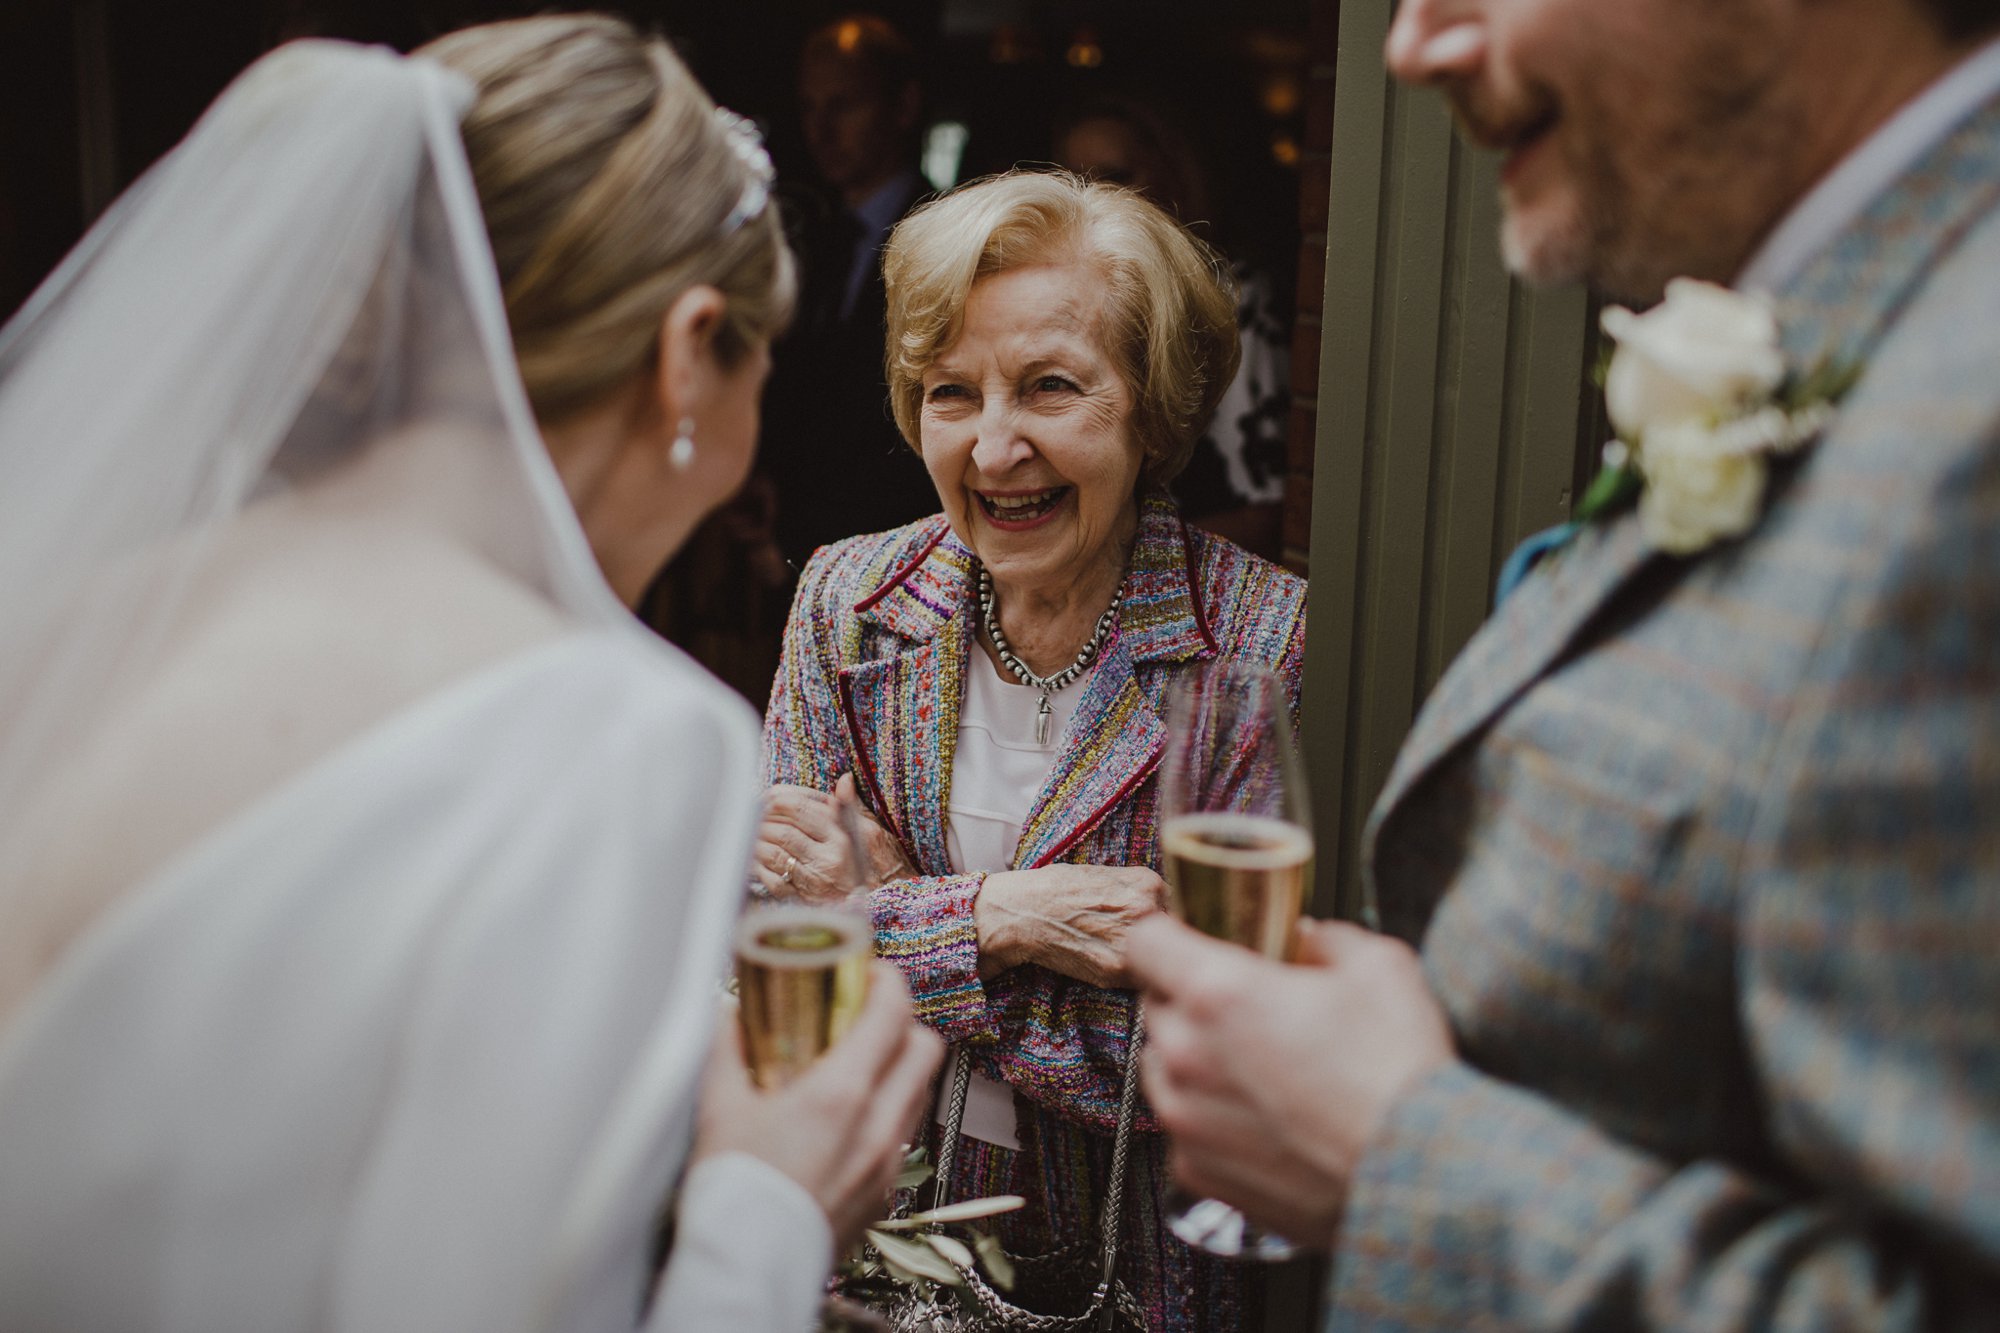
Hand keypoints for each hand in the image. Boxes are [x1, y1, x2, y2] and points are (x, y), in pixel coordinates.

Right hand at [694, 962, 943, 1250]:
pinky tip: (852, 1117)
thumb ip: (727, 1048)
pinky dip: (889, 1111)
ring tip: (860, 1062)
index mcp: (840, 1093)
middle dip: (903, 1021)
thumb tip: (731, 1012)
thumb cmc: (733, 1188)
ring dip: (900, 1067)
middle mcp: (877, 1124)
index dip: (889, 981)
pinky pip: (904, 1135)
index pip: (893, 1014)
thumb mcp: (719, 1105)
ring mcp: (887, 1161)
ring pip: (921, 1092)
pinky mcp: (885, 1192)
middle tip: (868, 1014)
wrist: (747, 1263)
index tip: (872, 972)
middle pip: (925, 1048)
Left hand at [756, 774, 913, 901]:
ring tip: (752, 830)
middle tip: (753, 812)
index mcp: (841, 838)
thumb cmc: (873, 865)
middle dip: (763, 819)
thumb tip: (844, 779)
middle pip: (784, 832)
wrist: (880, 906)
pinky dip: (758, 865)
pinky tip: (755, 855)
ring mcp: (813, 881)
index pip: (801, 811)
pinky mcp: (802, 899)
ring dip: (758, 840)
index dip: (779, 800)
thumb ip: (850, 806)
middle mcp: (827, 859)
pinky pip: (772, 879)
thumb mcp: (868, 831)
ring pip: (774, 854)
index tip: (769, 796)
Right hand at [974, 864, 1168, 987]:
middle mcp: (1147, 911)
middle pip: (1178, 935)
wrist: (1023, 913)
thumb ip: (1142, 890)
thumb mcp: (1108, 875)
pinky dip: (1134, 976)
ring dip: (1152, 962)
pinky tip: (1113, 963)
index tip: (1163, 927)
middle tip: (1144, 944)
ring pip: (1163, 960)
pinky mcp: (1118, 971)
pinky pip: (1142, 978)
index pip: (1183, 907)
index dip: (1171, 920)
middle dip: (1166, 942)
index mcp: (1148, 883)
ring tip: (1121, 953)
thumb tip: (1168, 910)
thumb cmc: (1059, 889)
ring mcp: (1134, 943)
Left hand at [1126, 915, 1453, 1249]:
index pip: (1145, 940)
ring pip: (1162, 1065)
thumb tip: (1309, 937)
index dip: (1164, 932)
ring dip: (1195, 1058)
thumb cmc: (1399, 1071)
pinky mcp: (1198, 1171)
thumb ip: (1328, 938)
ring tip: (1261, 1067)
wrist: (1420, 1176)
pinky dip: (1210, 1118)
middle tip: (1251, 1006)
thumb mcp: (1380, 967)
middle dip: (1194, 998)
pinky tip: (1264, 1118)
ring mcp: (1185, 1118)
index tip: (1182, 936)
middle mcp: (1184, 1054)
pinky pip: (1184, 1127)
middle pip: (1158, 1004)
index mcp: (1217, 992)